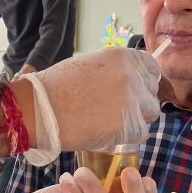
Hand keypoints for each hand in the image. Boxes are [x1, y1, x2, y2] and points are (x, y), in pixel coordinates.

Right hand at [20, 47, 160, 164]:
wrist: (40, 108)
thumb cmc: (56, 86)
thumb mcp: (89, 64)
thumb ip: (113, 70)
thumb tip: (129, 79)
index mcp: (122, 57)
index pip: (151, 68)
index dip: (144, 81)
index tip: (136, 91)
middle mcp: (132, 76)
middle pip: (152, 92)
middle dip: (140, 101)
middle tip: (119, 110)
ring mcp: (132, 101)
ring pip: (150, 113)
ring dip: (136, 119)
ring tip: (113, 122)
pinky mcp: (128, 126)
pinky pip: (140, 133)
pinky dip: (128, 135)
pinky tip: (109, 133)